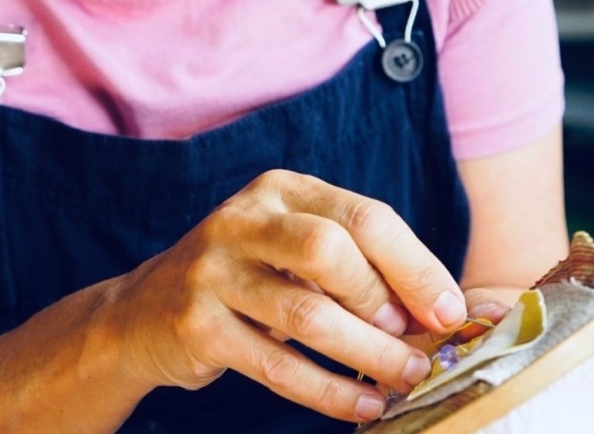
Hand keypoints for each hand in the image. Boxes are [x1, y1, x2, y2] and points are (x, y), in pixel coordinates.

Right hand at [105, 169, 467, 423]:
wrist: (144, 311)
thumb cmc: (245, 275)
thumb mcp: (291, 246)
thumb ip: (353, 261)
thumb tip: (436, 305)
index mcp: (279, 188)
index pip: (361, 215)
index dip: (414, 264)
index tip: (450, 310)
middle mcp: (243, 218)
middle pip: (329, 250)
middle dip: (384, 302)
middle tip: (419, 343)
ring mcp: (213, 270)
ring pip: (306, 314)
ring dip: (367, 354)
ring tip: (406, 378)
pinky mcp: (196, 324)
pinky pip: (275, 365)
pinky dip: (329, 392)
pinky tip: (363, 406)